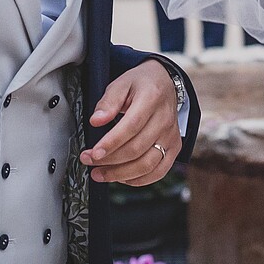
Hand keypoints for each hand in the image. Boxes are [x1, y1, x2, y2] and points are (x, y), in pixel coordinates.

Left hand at [81, 61, 181, 184]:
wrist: (165, 83)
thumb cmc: (141, 84)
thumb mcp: (121, 83)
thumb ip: (108, 101)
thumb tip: (96, 121)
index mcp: (152, 99)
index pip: (131, 126)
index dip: (111, 143)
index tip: (93, 153)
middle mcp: (165, 119)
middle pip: (137, 149)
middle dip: (109, 160)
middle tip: (89, 161)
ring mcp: (171, 136)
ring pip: (147, 164)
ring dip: (120, 174)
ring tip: (100, 174)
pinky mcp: (174, 148)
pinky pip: (158, 172)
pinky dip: (139, 180)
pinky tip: (121, 177)